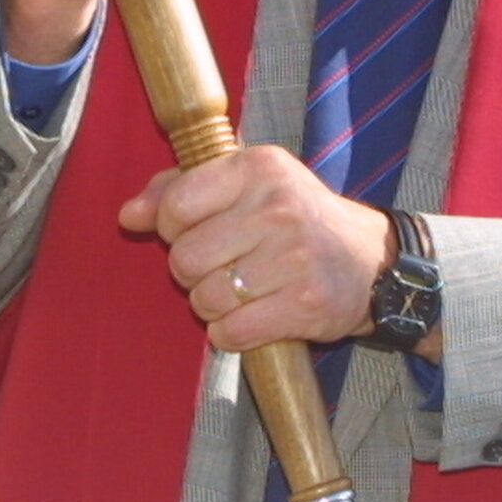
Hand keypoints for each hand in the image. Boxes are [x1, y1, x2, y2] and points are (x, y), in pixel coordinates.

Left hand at [119, 145, 391, 353]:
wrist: (372, 262)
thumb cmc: (295, 219)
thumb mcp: (246, 186)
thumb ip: (180, 191)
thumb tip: (128, 216)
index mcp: (258, 168)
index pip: (176, 207)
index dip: (174, 230)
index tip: (197, 232)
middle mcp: (277, 208)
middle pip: (185, 259)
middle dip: (193, 272)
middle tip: (223, 267)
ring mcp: (294, 258)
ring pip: (206, 299)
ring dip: (212, 305)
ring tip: (240, 292)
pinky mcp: (304, 305)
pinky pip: (230, 332)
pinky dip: (230, 334)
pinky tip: (252, 317)